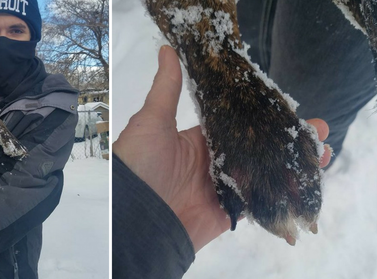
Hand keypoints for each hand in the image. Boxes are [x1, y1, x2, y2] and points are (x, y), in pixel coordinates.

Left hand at [113, 45, 331, 251]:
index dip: (263, 117)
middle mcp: (213, 163)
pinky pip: (257, 205)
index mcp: (199, 141)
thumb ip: (167, 89)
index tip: (291, 107)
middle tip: (318, 132)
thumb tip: (167, 49)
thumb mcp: (151, 121)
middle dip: (286, 142)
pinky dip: (280, 196)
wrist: (134, 216)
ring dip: (291, 167)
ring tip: (321, 155)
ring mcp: (222, 189)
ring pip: (264, 177)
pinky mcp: (227, 214)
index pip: (238, 125)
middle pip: (257, 150)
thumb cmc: (141, 163)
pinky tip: (305, 185)